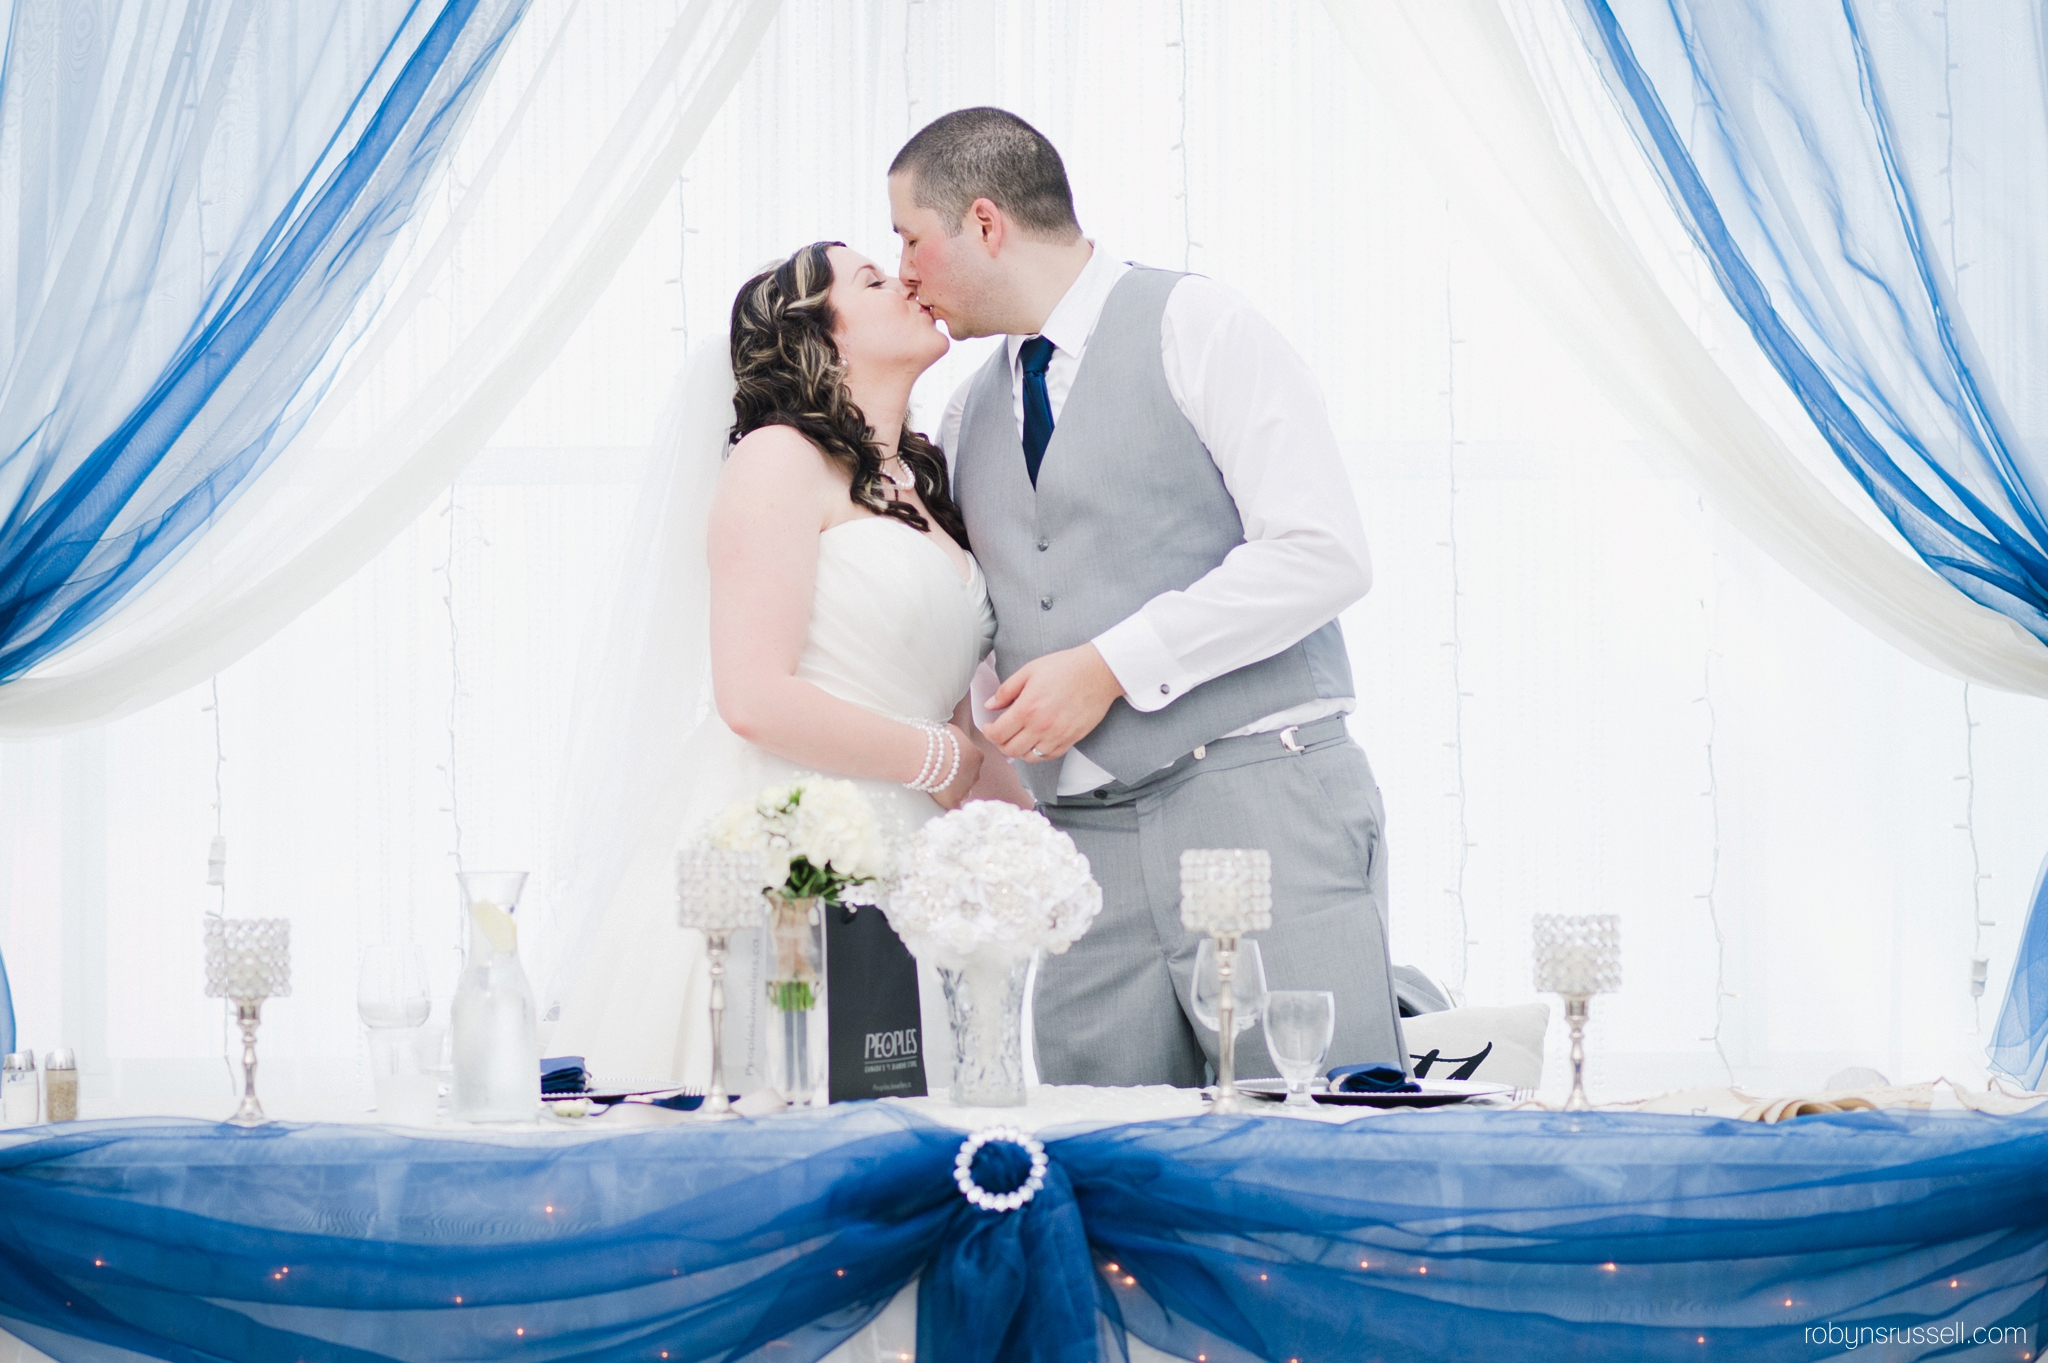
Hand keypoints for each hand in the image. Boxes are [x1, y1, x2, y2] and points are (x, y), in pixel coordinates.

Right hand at [931, 723, 984, 808]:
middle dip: (957, 776)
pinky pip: (952, 804)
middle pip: (968, 777)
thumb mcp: (953, 732)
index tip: (949, 760)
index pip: (973, 761)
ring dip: (953, 789)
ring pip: (962, 792)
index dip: (960, 762)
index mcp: (977, 756)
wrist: (928, 757)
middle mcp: (975, 774)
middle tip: (942, 772)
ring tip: (938, 783)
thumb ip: (958, 738)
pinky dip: (946, 801)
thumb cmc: (938, 740)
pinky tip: (937, 797)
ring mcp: (965, 789)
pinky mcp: (953, 801)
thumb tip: (954, 738)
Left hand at [983, 644, 1124, 761]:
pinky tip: (1035, 740)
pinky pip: (1047, 756)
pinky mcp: (1070, 740)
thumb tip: (989, 705)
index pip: (998, 733)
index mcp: (1027, 708)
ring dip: (1018, 750)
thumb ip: (1006, 690)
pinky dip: (1037, 752)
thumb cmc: (1065, 667)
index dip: (988, 732)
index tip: (989, 725)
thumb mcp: (1029, 671)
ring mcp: (1056, 736)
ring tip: (1018, 737)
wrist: (1098, 672)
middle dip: (1000, 742)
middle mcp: (1040, 726)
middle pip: (1010, 749)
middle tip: (1001, 732)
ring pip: (1028, 757)